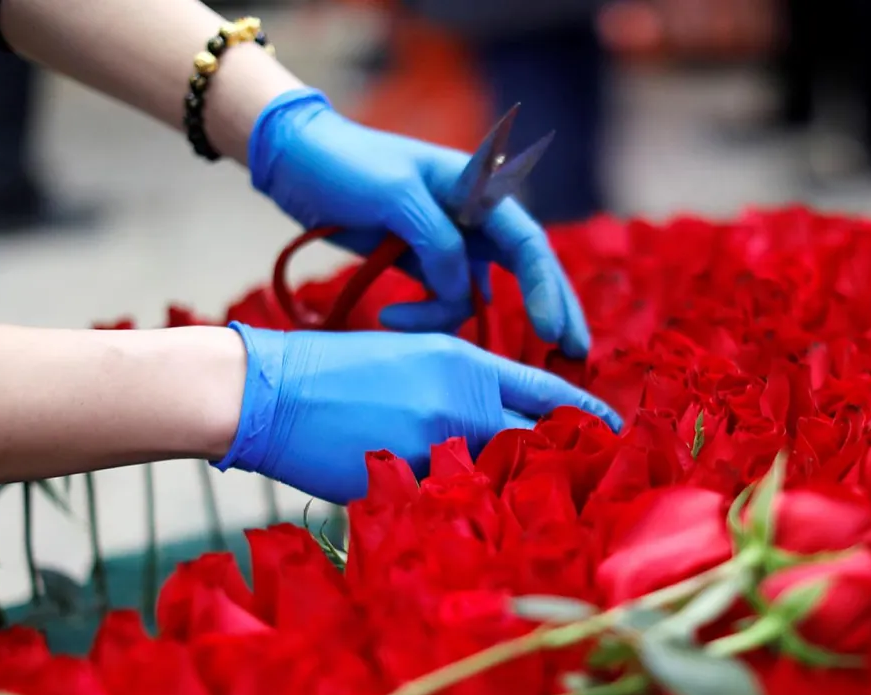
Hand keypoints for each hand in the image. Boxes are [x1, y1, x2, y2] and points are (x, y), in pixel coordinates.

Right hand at [213, 323, 621, 503]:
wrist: (267, 391)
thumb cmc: (334, 370)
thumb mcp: (414, 361)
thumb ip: (465, 388)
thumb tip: (502, 423)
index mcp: (467, 365)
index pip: (549, 394)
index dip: (587, 417)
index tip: (615, 432)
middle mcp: (461, 404)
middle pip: (537, 444)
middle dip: (562, 465)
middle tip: (579, 484)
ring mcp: (433, 448)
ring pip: (494, 482)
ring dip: (504, 495)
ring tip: (512, 507)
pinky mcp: (403, 486)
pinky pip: (447, 506)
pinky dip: (454, 513)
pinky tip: (450, 519)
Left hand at [247, 88, 590, 357]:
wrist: (297, 162)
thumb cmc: (347, 165)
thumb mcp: (394, 195)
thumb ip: (436, 241)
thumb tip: (463, 287)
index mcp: (477, 189)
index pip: (527, 243)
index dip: (545, 289)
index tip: (550, 333)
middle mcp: (474, 217)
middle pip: (527, 270)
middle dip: (551, 312)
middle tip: (573, 356)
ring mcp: (450, 243)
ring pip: (475, 295)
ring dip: (444, 318)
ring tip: (394, 318)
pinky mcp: (424, 263)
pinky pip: (444, 300)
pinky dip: (426, 316)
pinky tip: (391, 316)